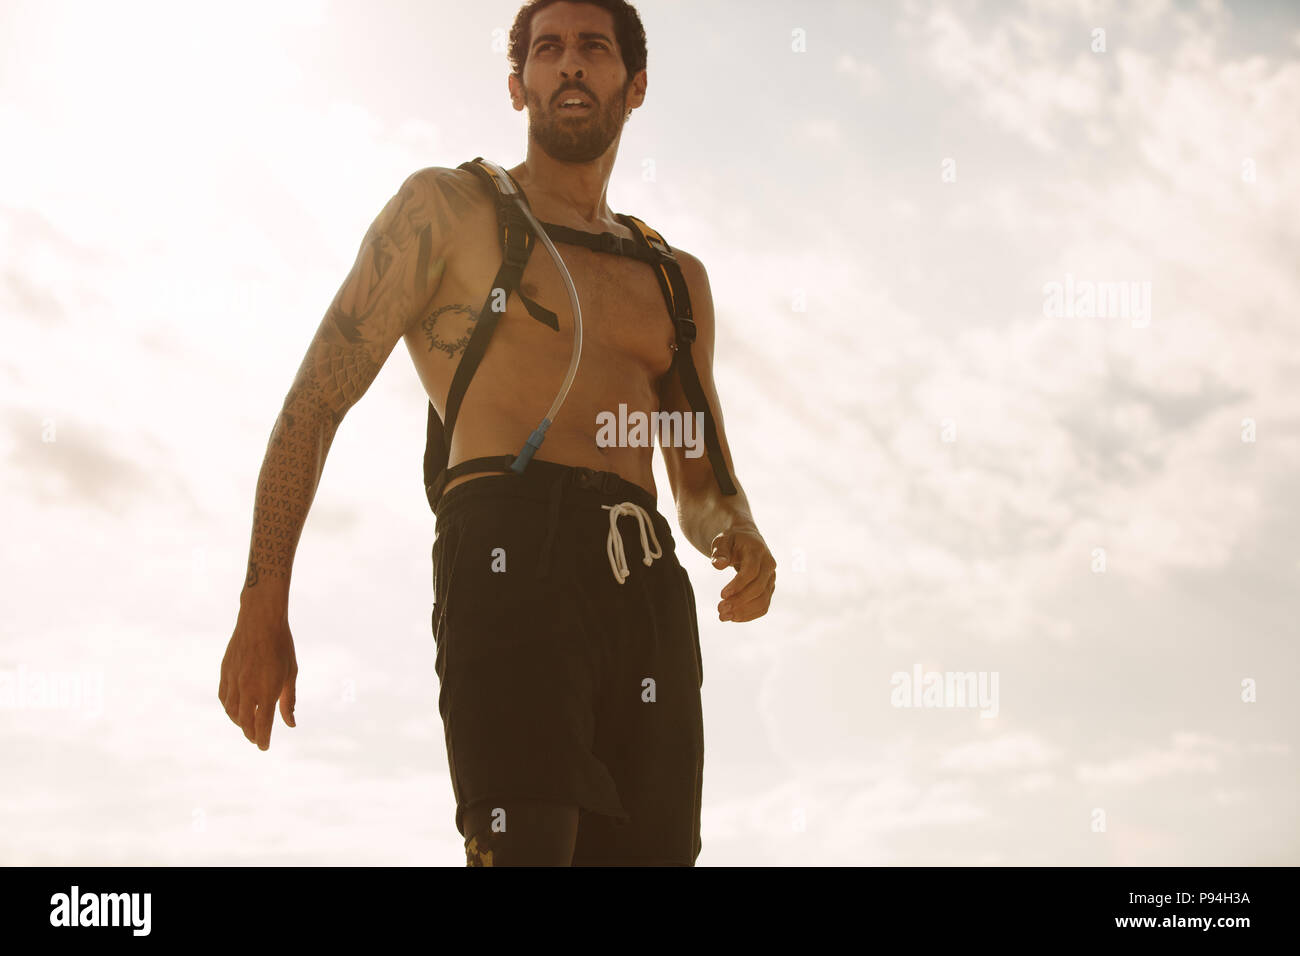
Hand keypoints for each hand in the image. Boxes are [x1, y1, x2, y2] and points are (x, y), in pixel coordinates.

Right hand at [219, 608, 297, 749]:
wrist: (260, 621)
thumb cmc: (281, 646)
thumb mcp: (291, 674)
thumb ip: (289, 701)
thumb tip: (290, 724)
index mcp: (266, 692)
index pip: (261, 725)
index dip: (262, 740)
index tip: (264, 747)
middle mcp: (246, 690)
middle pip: (244, 722)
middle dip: (250, 734)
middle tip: (256, 739)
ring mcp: (233, 681)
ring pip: (231, 711)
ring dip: (238, 722)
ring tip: (246, 726)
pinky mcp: (224, 672)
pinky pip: (223, 697)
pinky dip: (228, 708)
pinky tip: (234, 709)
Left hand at [710, 529, 775, 621]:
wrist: (747, 539)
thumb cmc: (732, 540)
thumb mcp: (723, 540)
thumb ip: (720, 551)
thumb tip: (718, 565)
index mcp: (758, 551)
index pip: (752, 571)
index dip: (738, 585)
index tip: (722, 595)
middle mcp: (768, 566)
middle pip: (758, 588)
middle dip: (739, 601)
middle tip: (720, 609)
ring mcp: (771, 579)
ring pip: (763, 600)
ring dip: (743, 611)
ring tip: (723, 616)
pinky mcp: (769, 589)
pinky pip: (763, 606)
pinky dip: (749, 614)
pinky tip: (733, 618)